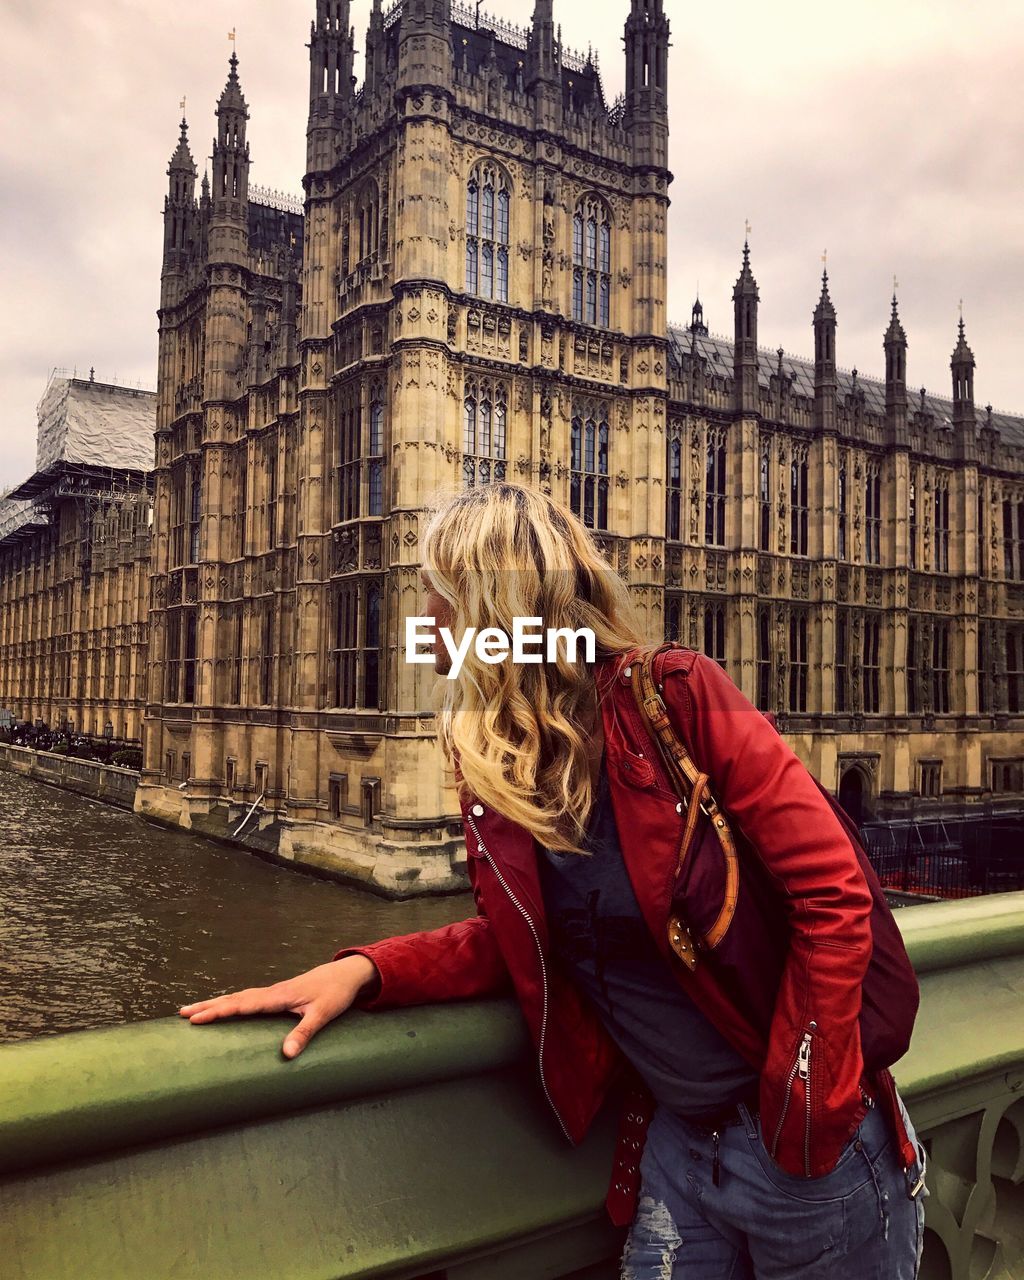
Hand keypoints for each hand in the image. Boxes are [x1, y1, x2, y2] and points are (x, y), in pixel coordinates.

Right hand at [178, 955, 379, 1058]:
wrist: (345, 974)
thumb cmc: (335, 994)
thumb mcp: (323, 1014)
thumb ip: (304, 1033)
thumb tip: (286, 1055)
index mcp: (278, 996)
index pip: (243, 1005)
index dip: (219, 1012)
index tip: (196, 1018)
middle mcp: (271, 992)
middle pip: (234, 999)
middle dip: (208, 1006)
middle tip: (182, 1014)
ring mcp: (273, 992)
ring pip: (238, 997)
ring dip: (216, 1003)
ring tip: (192, 1011)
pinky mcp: (276, 995)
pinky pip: (247, 998)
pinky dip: (230, 1002)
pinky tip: (222, 1008)